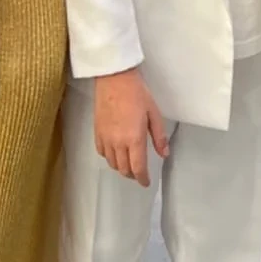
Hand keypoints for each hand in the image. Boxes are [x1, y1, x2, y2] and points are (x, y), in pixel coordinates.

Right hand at [94, 68, 169, 187]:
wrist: (114, 79)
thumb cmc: (136, 93)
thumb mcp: (154, 114)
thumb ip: (159, 137)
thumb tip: (164, 154)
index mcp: (134, 139)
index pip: (138, 168)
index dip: (142, 179)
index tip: (146, 182)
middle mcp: (118, 142)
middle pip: (124, 169)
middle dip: (133, 175)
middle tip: (139, 173)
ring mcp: (105, 138)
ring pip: (112, 163)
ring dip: (121, 167)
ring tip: (128, 164)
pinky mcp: (96, 132)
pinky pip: (102, 152)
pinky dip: (109, 157)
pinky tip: (115, 152)